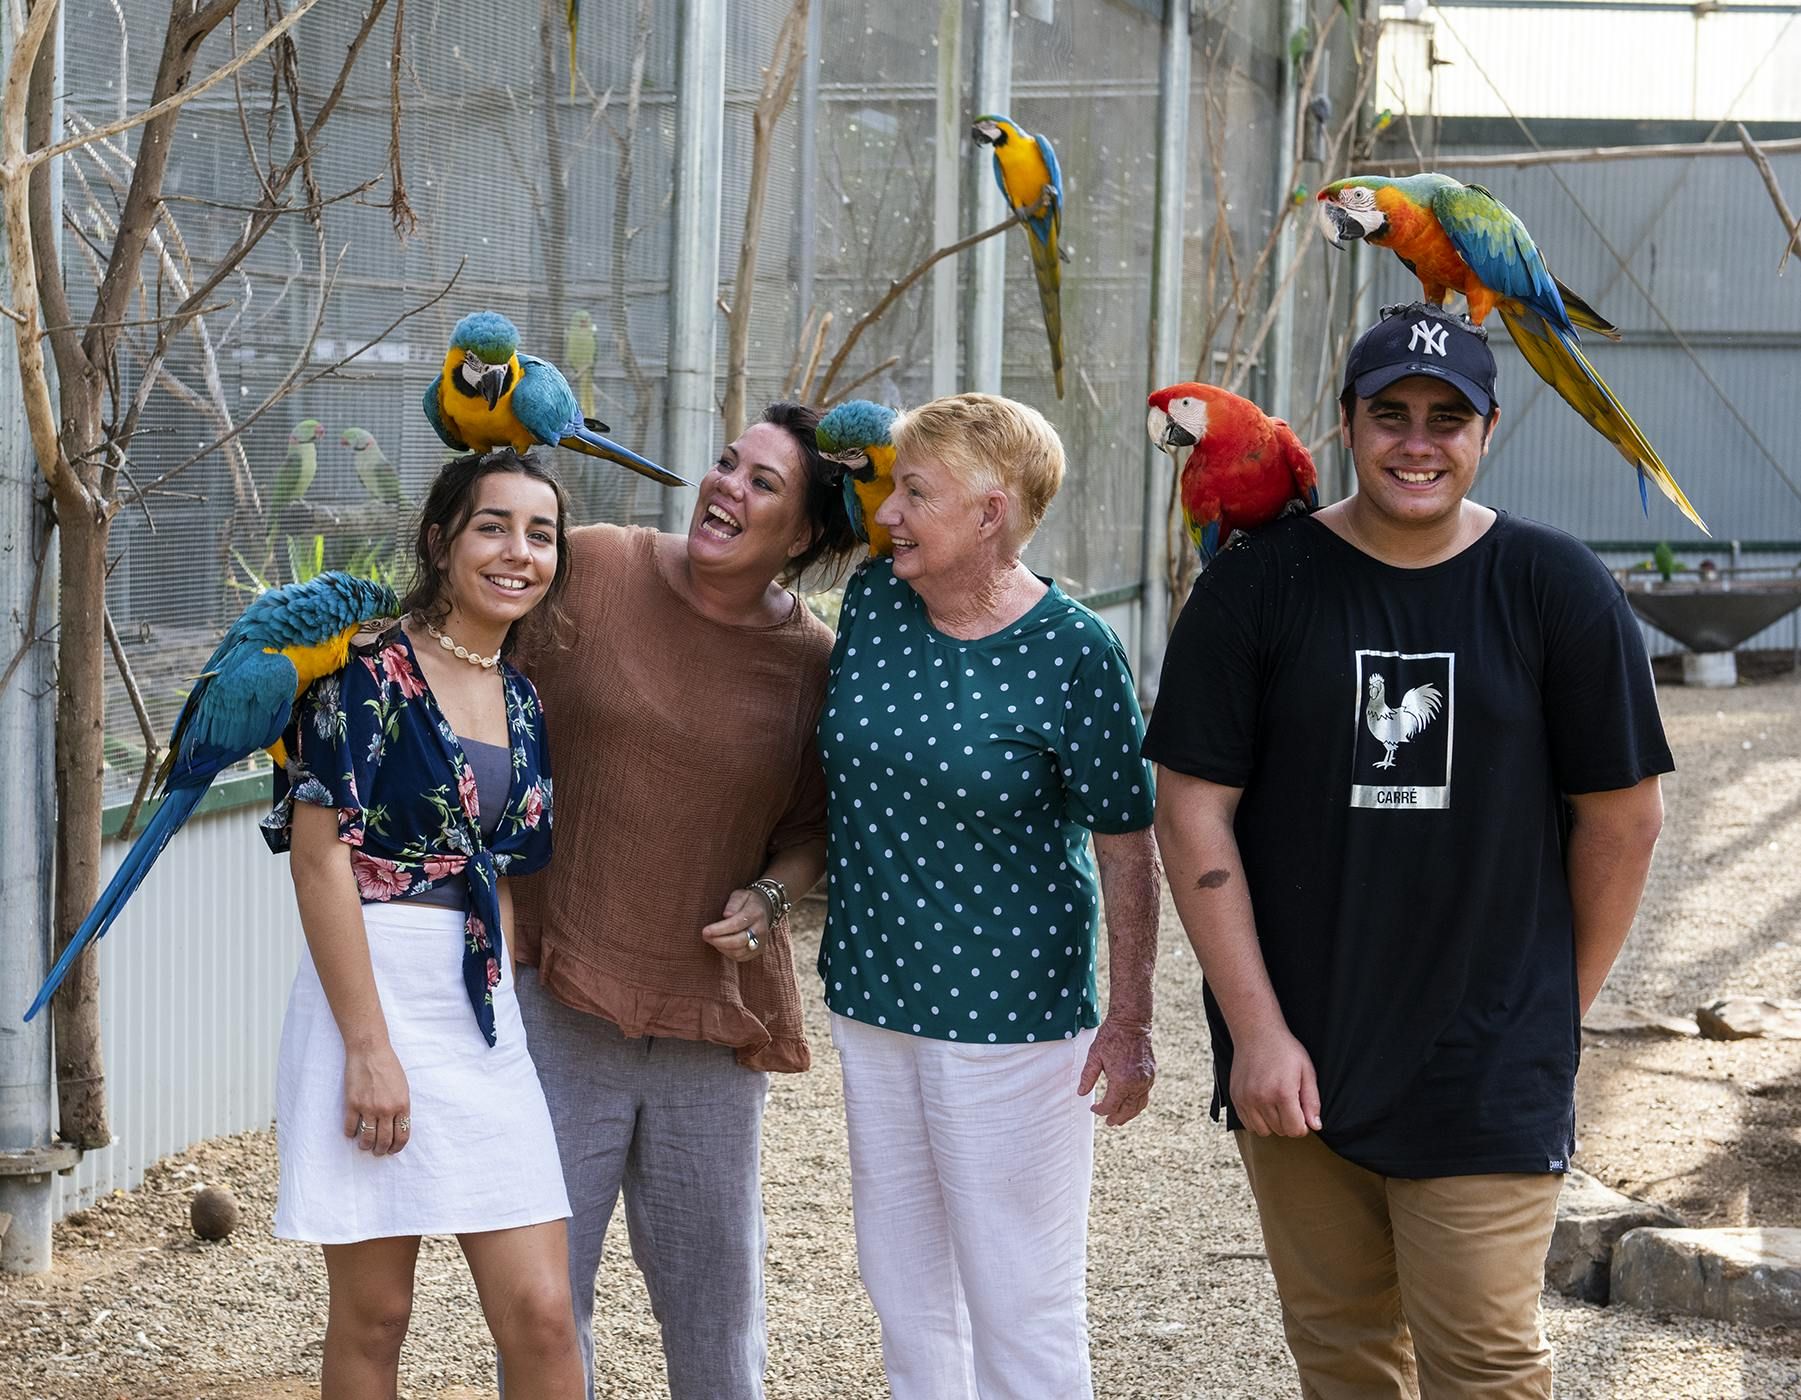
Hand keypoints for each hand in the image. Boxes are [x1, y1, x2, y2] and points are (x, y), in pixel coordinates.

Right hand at [343, 1042, 411, 1155]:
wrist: (370, 1052)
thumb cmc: (389, 1067)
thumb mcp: (403, 1087)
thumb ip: (401, 1107)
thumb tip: (397, 1126)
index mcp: (402, 1105)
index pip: (402, 1135)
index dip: (397, 1147)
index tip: (392, 1150)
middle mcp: (386, 1109)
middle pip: (384, 1140)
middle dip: (381, 1150)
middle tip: (378, 1151)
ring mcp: (368, 1108)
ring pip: (367, 1138)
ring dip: (366, 1146)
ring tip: (365, 1145)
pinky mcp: (352, 1104)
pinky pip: (350, 1128)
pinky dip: (351, 1134)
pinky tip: (352, 1133)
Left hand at [701, 888, 766, 963]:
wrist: (764, 909)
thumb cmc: (748, 901)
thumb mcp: (741, 895)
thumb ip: (733, 903)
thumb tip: (727, 915)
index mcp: (756, 913)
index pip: (736, 924)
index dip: (719, 929)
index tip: (705, 930)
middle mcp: (760, 929)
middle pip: (737, 941)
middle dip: (718, 940)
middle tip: (705, 936)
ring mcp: (760, 942)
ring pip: (738, 952)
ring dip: (721, 947)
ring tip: (711, 939)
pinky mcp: (757, 951)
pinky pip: (740, 957)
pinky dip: (727, 953)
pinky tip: (720, 944)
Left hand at [1077, 1016, 1155, 1126]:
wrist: (1132, 1022)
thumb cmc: (1111, 1037)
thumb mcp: (1094, 1056)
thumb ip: (1087, 1077)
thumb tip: (1081, 1094)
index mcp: (1121, 1081)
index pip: (1110, 1105)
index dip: (1100, 1110)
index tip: (1093, 1108)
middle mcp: (1137, 1083)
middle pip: (1127, 1110)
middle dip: (1117, 1117)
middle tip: (1109, 1122)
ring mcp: (1146, 1080)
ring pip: (1139, 1105)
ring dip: (1129, 1114)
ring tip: (1120, 1118)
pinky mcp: (1152, 1074)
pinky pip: (1145, 1095)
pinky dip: (1138, 1103)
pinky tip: (1130, 1103)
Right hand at [1229, 1022, 1321, 1137]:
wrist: (1256, 1033)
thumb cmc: (1284, 1050)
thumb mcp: (1306, 1071)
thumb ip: (1312, 1101)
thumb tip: (1315, 1126)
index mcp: (1282, 1093)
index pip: (1295, 1130)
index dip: (1303, 1125)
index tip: (1302, 1113)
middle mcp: (1262, 1099)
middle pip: (1280, 1131)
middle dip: (1289, 1122)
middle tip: (1290, 1103)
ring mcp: (1246, 1099)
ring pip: (1263, 1131)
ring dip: (1272, 1123)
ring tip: (1276, 1105)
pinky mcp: (1235, 1097)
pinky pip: (1247, 1123)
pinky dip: (1257, 1120)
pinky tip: (1263, 1104)